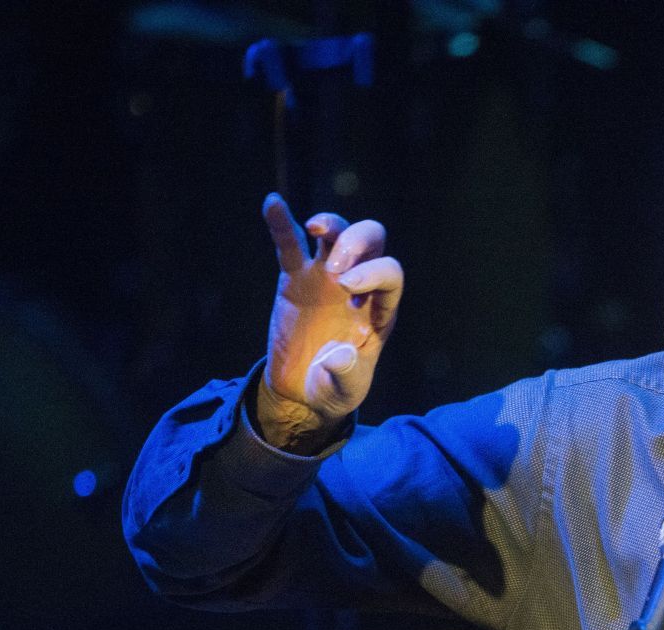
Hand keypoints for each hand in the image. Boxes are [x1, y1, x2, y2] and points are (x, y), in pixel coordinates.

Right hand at [258, 193, 403, 449]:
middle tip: (335, 270)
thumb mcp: (344, 391)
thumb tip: (339, 355)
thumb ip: (346, 375)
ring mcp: (326, 278)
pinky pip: (289, 245)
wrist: (303, 392)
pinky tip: (272, 202)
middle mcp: (359, 286)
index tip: (348, 287)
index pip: (390, 273)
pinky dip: (282, 224)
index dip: (374, 271)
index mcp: (380, 309)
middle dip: (357, 243)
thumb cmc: (333, 389)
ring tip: (313, 229)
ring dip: (330, 225)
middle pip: (371, 241)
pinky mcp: (295, 279)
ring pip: (336, 233)